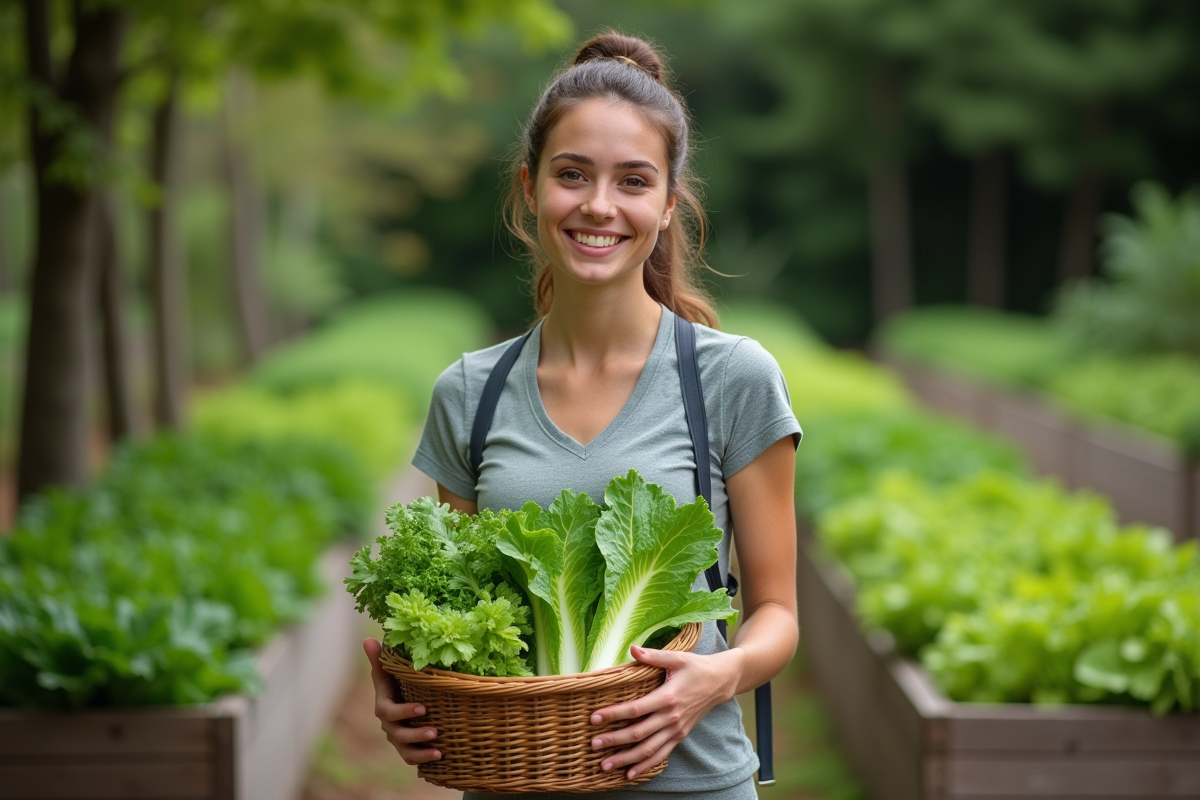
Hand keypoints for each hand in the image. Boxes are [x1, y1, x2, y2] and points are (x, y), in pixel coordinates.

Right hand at [363, 638, 441, 764]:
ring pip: (405, 750)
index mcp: (384, 706)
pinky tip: (440, 755)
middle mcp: (389, 724)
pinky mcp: (407, 748)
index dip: (404, 712)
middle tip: (435, 731)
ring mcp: (397, 738)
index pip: (389, 712)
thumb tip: (367, 639)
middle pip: (398, 734)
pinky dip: (424, 759)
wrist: (403, 700)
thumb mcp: (388, 671)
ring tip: (439, 748)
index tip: (423, 708)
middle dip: (415, 734)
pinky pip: (411, 758)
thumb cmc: (396, 682)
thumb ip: (379, 658)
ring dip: (421, 750)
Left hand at [588, 644, 742, 779]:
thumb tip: (632, 648)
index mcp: (667, 697)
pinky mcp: (680, 736)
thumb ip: (653, 656)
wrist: (720, 682)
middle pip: (638, 733)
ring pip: (648, 749)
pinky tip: (629, 774)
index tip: (594, 718)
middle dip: (615, 741)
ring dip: (626, 759)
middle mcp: (671, 717)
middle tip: (594, 745)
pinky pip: (661, 755)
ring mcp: (676, 729)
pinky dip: (645, 766)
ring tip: (605, 765)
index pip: (636, 709)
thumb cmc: (696, 667)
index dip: (614, 714)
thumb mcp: (677, 657)